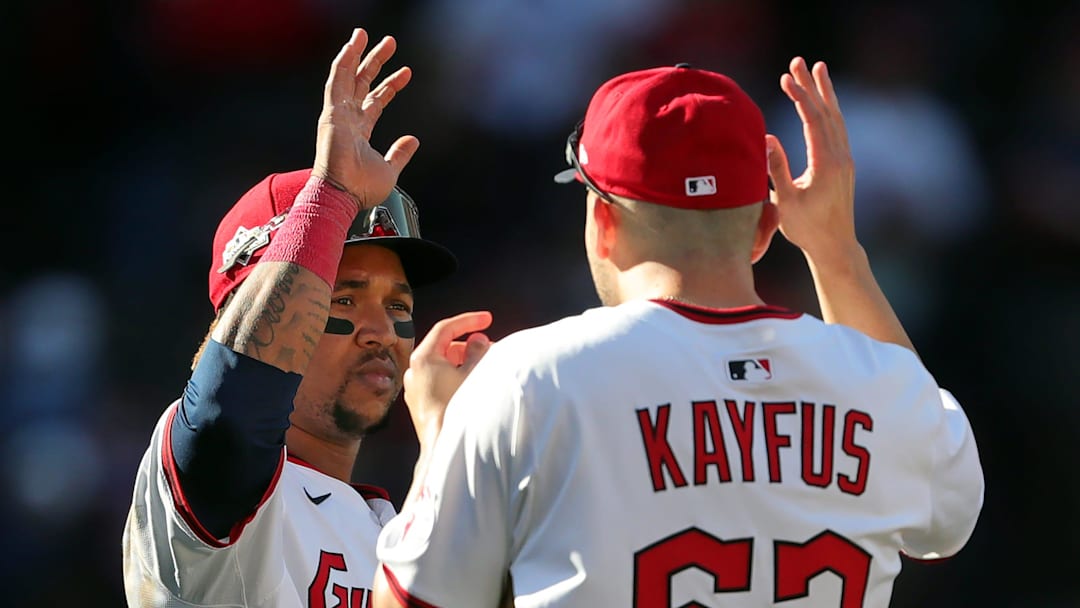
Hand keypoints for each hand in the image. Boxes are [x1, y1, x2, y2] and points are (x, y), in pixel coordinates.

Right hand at [313, 28, 419, 207]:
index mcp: (359, 131)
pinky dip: (343, 63)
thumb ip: (400, 153)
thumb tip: (413, 140)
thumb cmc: (361, 189)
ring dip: (356, 54)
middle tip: (390, 42)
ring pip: (347, 76)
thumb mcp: (389, 169)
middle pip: (361, 83)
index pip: (376, 101)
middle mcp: (347, 120)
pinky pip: (336, 82)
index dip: (391, 85)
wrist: (344, 196)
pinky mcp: (331, 113)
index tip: (407, 72)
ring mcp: (338, 115)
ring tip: (364, 34)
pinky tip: (350, 47)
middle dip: (375, 61)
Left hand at [403, 311, 493, 438]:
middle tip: (490, 349)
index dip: (469, 320)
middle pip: (444, 347)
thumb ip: (477, 351)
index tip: (487, 319)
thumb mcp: (472, 374)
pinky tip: (471, 384)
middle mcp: (414, 370)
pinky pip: (437, 380)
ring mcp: (414, 387)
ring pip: (441, 365)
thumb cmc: (456, 410)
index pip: (446, 328)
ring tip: (484, 368)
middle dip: (469, 345)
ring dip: (463, 362)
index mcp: (423, 358)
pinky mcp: (419, 402)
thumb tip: (478, 340)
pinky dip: (454, 376)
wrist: (441, 447)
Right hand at [766, 57, 857, 260]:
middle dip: (812, 85)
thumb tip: (767, 138)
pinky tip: (825, 102)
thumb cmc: (807, 228)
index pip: (812, 120)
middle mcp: (840, 156)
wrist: (835, 245)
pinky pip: (839, 128)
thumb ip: (777, 168)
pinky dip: (830, 109)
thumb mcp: (787, 201)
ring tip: (818, 70)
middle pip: (826, 111)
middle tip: (800, 61)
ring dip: (826, 92)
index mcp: (825, 163)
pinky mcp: (844, 164)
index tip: (785, 78)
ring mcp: (845, 159)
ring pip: (836, 117)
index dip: (799, 96)